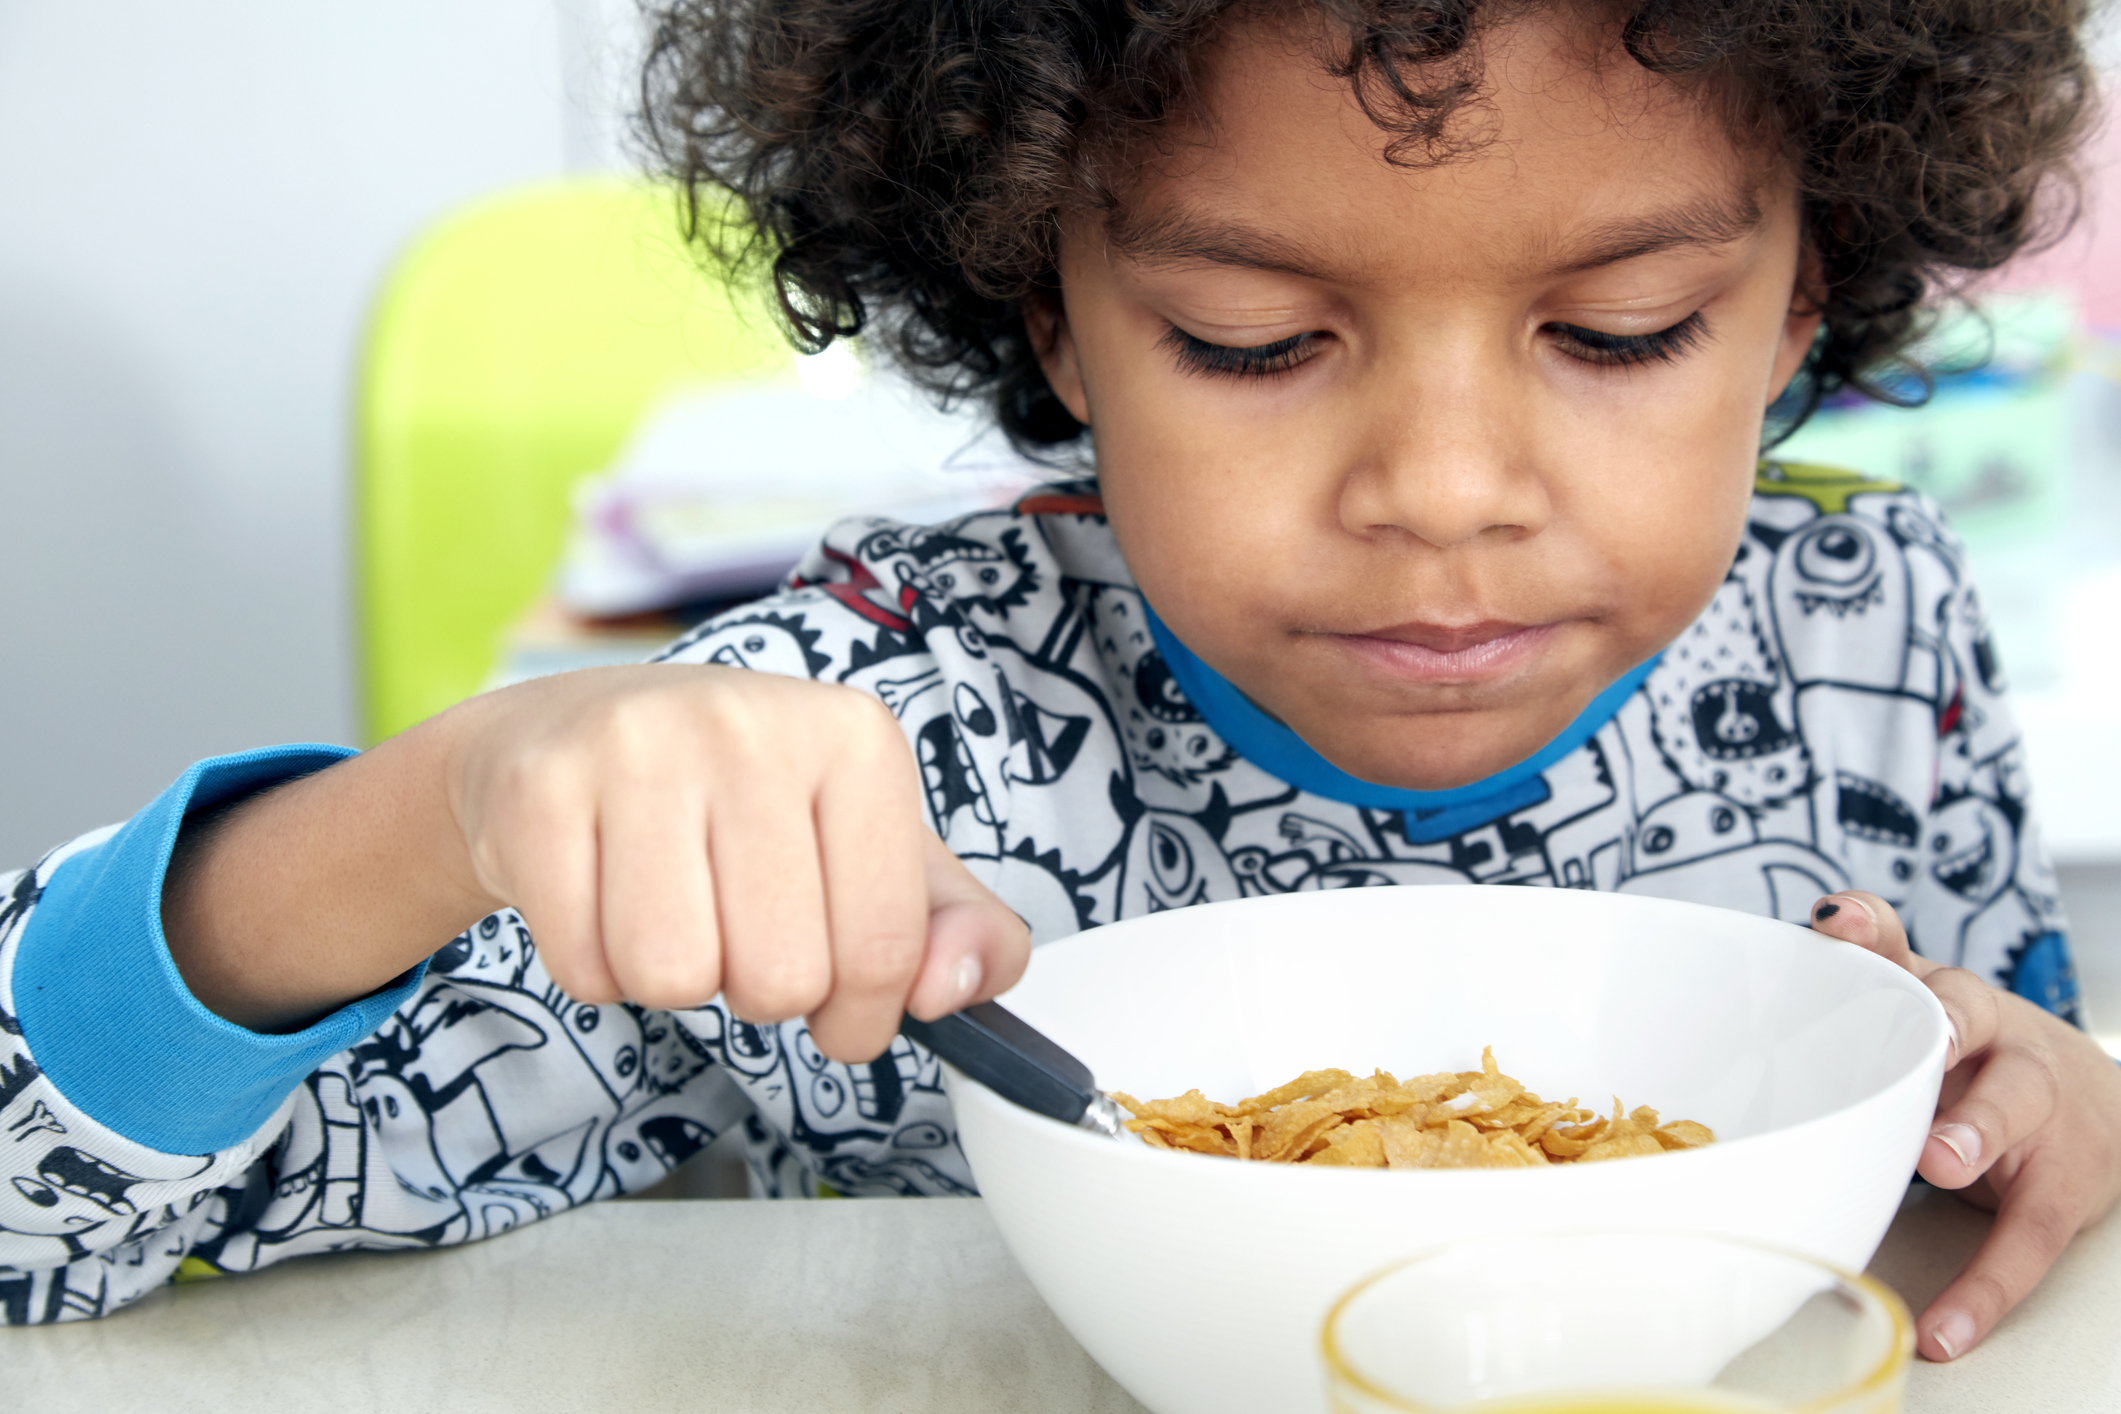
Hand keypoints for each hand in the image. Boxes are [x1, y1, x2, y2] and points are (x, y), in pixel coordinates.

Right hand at [442, 665, 1029, 1061]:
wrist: (569, 732)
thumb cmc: (739, 802)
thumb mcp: (869, 849)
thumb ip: (955, 929)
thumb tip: (955, 987)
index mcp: (855, 737)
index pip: (885, 949)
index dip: (861, 1015)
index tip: (839, 1001)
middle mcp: (752, 725)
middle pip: (779, 980)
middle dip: (758, 991)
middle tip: (735, 924)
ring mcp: (638, 748)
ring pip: (675, 979)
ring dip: (672, 980)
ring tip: (669, 905)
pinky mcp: (541, 792)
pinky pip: (586, 967)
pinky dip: (596, 968)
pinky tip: (604, 895)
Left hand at [1810, 890, 2120, 1360]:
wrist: (2097, 1104)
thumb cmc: (1970, 1058)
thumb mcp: (1910, 1014)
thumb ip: (1839, 1002)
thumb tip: (1744, 1005)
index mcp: (1934, 991)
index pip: (1896, 941)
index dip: (1868, 927)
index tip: (1835, 923)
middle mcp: (1990, 1032)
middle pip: (1968, 1014)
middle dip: (1941, 1030)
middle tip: (1919, 1050)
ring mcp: (2035, 1101)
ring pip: (2013, 1104)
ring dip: (1976, 1128)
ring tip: (1941, 1160)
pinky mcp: (2061, 1182)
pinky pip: (2027, 1235)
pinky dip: (1985, 1286)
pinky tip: (1948, 1329)